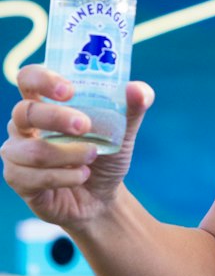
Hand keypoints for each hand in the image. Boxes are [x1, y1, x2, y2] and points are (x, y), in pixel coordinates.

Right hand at [2, 68, 153, 229]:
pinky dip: (65, 177)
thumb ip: (132, 109)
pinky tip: (81, 176)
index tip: (69, 91)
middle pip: (25, 112)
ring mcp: (16, 152)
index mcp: (44, 102)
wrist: (103, 197)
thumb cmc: (105, 156)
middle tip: (85, 126)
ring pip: (33, 151)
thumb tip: (138, 90)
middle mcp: (23, 125)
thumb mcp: (124, 131)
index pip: (29, 78)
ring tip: (92, 157)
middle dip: (56, 118)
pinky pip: (34, 177)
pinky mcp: (17, 180)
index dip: (42, 79)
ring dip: (69, 155)